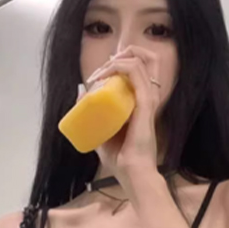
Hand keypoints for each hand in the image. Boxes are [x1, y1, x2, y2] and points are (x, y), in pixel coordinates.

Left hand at [85, 45, 162, 176]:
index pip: (139, 68)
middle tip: (103, 68)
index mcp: (142, 102)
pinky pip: (135, 73)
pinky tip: (104, 75)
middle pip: (145, 59)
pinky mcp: (145, 104)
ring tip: (101, 72)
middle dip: (122, 54)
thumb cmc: (120, 158)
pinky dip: (118, 67)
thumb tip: (80, 90)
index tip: (99, 73)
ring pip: (139, 61)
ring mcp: (148, 99)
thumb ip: (92, 112)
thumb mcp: (100, 129)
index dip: (120, 61)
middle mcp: (148, 97)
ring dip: (116, 60)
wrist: (132, 173)